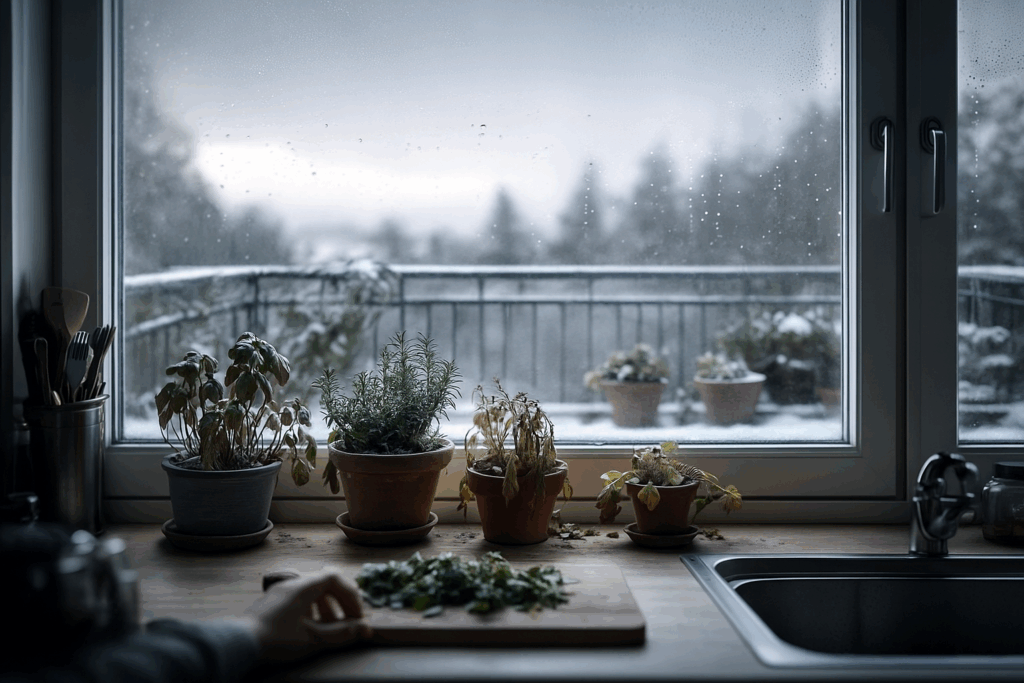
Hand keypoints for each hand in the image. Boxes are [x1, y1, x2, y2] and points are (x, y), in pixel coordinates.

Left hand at [243, 569, 371, 662]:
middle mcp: (292, 583)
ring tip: (329, 628)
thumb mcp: (313, 639)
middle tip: (348, 622)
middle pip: (324, 583)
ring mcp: (279, 591)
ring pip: (311, 592)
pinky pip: (298, 598)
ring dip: (326, 607)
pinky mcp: (271, 602)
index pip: (335, 578)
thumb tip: (364, 630)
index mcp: (304, 586)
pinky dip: (311, 610)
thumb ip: (341, 634)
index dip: (351, 596)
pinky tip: (308, 628)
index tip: (357, 616)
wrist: (238, 643)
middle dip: (340, 603)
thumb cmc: (276, 639)